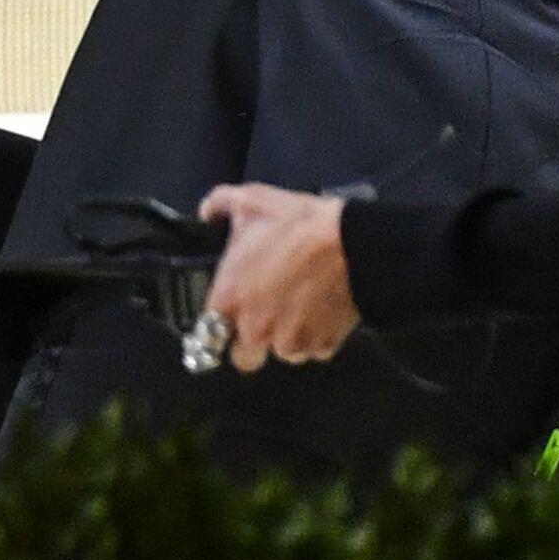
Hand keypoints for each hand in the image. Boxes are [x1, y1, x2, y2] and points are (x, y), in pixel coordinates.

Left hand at [196, 183, 359, 370]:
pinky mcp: (322, 346)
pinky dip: (316, 337)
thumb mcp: (250, 201)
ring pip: (283, 354)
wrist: (351, 242)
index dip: (220, 327)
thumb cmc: (300, 225)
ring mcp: (290, 341)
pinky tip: (320, 310)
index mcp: (230, 299)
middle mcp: (256, 328)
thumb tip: (207, 211)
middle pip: (244, 358)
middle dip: (252, 344)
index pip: (207, 335)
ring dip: (288, 338)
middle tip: (265, 318)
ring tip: (298, 307)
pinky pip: (314, 350)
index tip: (229, 320)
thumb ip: (219, 205)